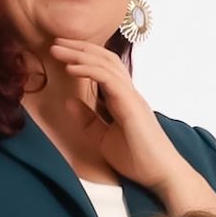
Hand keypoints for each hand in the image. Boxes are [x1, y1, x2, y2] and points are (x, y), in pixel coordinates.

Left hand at [49, 38, 190, 191]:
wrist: (161, 175)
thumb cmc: (137, 159)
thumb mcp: (103, 138)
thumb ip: (88, 120)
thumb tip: (69, 100)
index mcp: (123, 100)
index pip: (104, 68)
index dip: (82, 56)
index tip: (60, 51)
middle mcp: (129, 93)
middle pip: (105, 59)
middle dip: (79, 47)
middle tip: (55, 41)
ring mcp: (132, 97)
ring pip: (107, 64)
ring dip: (80, 54)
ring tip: (57, 48)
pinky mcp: (132, 105)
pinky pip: (109, 79)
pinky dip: (89, 69)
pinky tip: (71, 68)